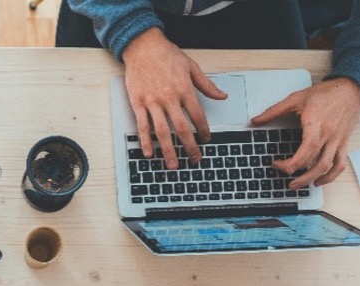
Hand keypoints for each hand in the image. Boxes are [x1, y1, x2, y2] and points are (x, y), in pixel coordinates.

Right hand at [121, 28, 227, 169]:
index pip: (197, 115)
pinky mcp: (138, 103)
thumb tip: (222, 96)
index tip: (206, 140)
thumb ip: (206, 85)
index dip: (204, 130)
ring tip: (173, 164)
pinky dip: (145, 141)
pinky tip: (149, 153)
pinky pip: (142, 126)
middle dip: (190, 146)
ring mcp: (152, 102)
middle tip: (195, 159)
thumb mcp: (191, 67)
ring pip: (162, 131)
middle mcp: (169, 98)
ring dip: (168, 150)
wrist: (143, 47)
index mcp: (184, 89)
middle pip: (182, 128)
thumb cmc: (167, 55)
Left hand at [251, 77, 359, 188]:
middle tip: (283, 175)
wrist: (351, 89)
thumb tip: (255, 120)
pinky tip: (318, 181)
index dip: (296, 161)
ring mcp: (337, 141)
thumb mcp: (296, 98)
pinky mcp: (343, 143)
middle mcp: (329, 134)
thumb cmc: (325, 94)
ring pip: (328, 166)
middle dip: (298, 173)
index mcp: (316, 123)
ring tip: (297, 185)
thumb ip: (274, 111)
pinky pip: (340, 164)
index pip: (309, 147)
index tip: (282, 167)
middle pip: (315, 161)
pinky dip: (331, 176)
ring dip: (312, 179)